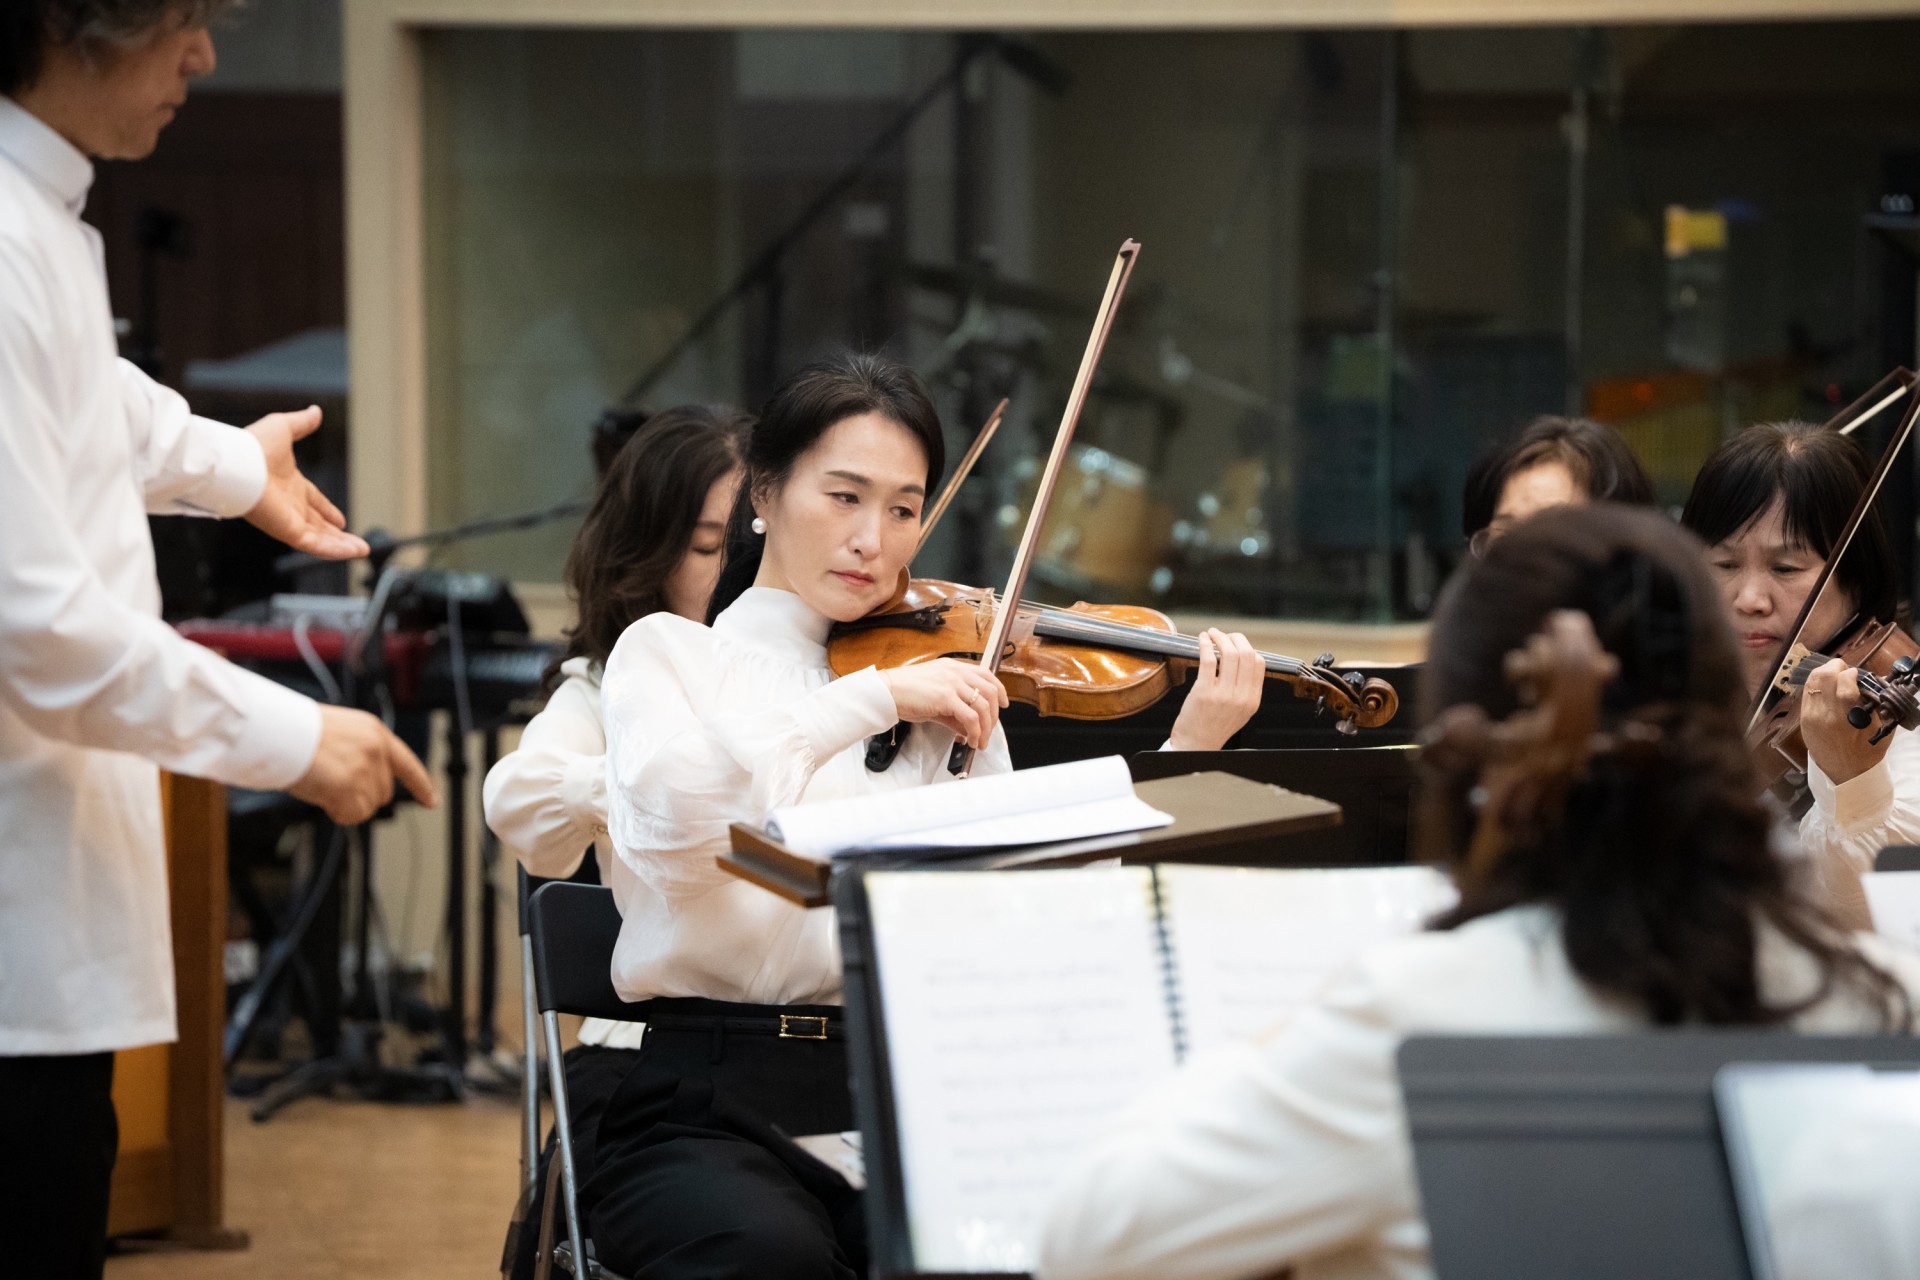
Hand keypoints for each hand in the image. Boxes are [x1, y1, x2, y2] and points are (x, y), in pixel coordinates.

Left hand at [243, 407, 368, 559]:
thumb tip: (315, 411)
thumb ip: (301, 423)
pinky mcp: (288, 530)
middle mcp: (289, 505)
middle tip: (356, 543)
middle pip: (318, 525)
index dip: (327, 511)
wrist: (236, 463)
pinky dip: (334, 550)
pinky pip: (314, 544)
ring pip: (320, 538)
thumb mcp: (284, 428)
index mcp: (289, 485)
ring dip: (341, 546)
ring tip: (362, 550)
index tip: (340, 520)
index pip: (313, 502)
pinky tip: (352, 553)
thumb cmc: (253, 446)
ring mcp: (288, 519)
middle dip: (337, 535)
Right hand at [289, 706, 438, 824]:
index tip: (432, 801)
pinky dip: (338, 812)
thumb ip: (357, 753)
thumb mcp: (338, 733)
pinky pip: (354, 816)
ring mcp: (367, 771)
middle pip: (384, 792)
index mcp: (374, 732)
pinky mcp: (354, 790)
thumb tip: (359, 779)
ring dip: (346, 803)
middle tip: (331, 783)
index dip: (421, 785)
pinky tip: (322, 794)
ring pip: (368, 806)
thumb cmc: (296, 732)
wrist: (279, 733)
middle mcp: (377, 751)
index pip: (407, 763)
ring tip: (322, 782)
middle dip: (362, 795)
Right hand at [879, 659, 1008, 750]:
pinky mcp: (946, 697)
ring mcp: (952, 683)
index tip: (1003, 703)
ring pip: (984, 706)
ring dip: (986, 728)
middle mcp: (956, 672)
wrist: (887, 691)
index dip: (1000, 690)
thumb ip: (954, 711)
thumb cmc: (905, 692)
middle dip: (994, 715)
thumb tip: (968, 728)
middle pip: (990, 692)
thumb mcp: (935, 698)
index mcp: (953, 667)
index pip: (986, 674)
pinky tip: (971, 740)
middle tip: (989, 731)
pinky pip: (971, 718)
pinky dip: (975, 732)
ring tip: (980, 741)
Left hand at [1169, 628, 1264, 750]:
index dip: (1247, 647)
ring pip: (1229, 654)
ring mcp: (1223, 695)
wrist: (1196, 745)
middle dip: (1234, 638)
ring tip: (1211, 634)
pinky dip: (1205, 644)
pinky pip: (1209, 659)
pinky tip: (1202, 639)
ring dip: (1219, 637)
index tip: (1235, 643)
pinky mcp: (1203, 692)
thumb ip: (1245, 688)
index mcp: (1253, 700)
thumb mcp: (1240, 711)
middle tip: (1222, 635)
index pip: (1259, 663)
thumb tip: (1243, 658)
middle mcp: (1241, 697)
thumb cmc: (1215, 726)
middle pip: (1246, 654)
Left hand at [1800, 657, 1894, 785]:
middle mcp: (1824, 715)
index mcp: (1845, 718)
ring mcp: (1809, 716)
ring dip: (1824, 672)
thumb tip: (1876, 679)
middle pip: (1823, 676)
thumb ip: (1878, 703)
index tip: (1858, 675)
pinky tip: (1826, 686)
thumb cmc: (1866, 751)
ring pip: (1811, 681)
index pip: (1845, 683)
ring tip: (1836, 676)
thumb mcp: (1880, 728)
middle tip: (1845, 670)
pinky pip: (1806, 691)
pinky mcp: (1802, 718)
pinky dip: (1816, 683)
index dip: (1852, 673)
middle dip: (1835, 667)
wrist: (1844, 772)